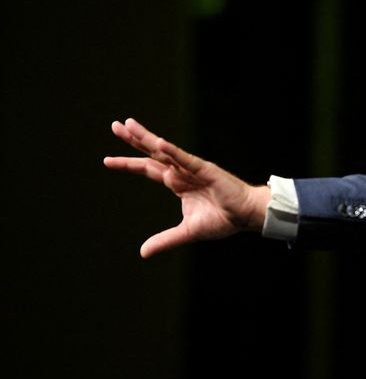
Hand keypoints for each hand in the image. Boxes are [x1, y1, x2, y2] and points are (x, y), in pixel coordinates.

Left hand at [103, 118, 269, 257]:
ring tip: (129, 125)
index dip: (129, 164)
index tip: (107, 160)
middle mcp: (182, 172)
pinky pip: (186, 160)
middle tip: (115, 125)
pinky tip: (159, 143)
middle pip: (152, 154)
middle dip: (133, 140)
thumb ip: (165, 240)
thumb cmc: (222, 220)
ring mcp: (193, 169)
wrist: (246, 216)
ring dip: (147, 138)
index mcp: (178, 183)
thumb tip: (143, 253)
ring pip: (165, 151)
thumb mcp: (187, 232)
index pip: (149, 169)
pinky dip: (173, 151)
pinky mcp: (206, 170)